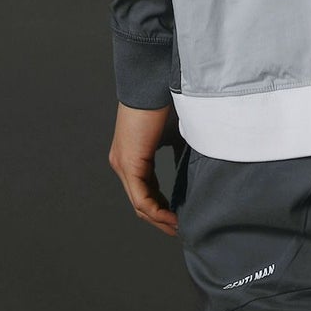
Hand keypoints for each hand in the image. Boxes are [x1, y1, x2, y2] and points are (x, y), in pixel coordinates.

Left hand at [107, 101, 185, 236]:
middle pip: (140, 201)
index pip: (144, 189)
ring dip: (159, 218)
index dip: (162, 205)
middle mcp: (121, 163)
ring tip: (177, 227)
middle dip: (160, 218)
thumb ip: (178, 153)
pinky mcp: (129, 164)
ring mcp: (122, 164)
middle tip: (179, 228)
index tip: (178, 214)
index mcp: (131, 155)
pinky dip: (157, 210)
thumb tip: (189, 169)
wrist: (153, 82)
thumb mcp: (174, 134)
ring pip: (139, 203)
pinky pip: (141, 198)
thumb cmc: (165, 101)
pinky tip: (171, 217)